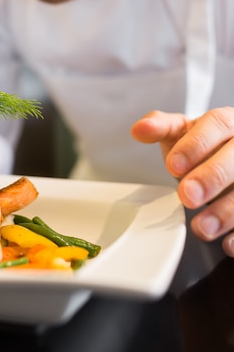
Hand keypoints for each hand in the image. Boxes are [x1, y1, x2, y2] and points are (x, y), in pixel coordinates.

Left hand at [131, 108, 233, 257]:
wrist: (219, 157)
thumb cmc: (199, 145)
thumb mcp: (178, 132)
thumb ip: (159, 127)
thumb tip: (139, 129)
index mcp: (226, 122)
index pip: (216, 124)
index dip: (195, 145)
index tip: (173, 166)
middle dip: (211, 178)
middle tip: (187, 196)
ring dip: (226, 211)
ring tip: (202, 227)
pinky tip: (227, 243)